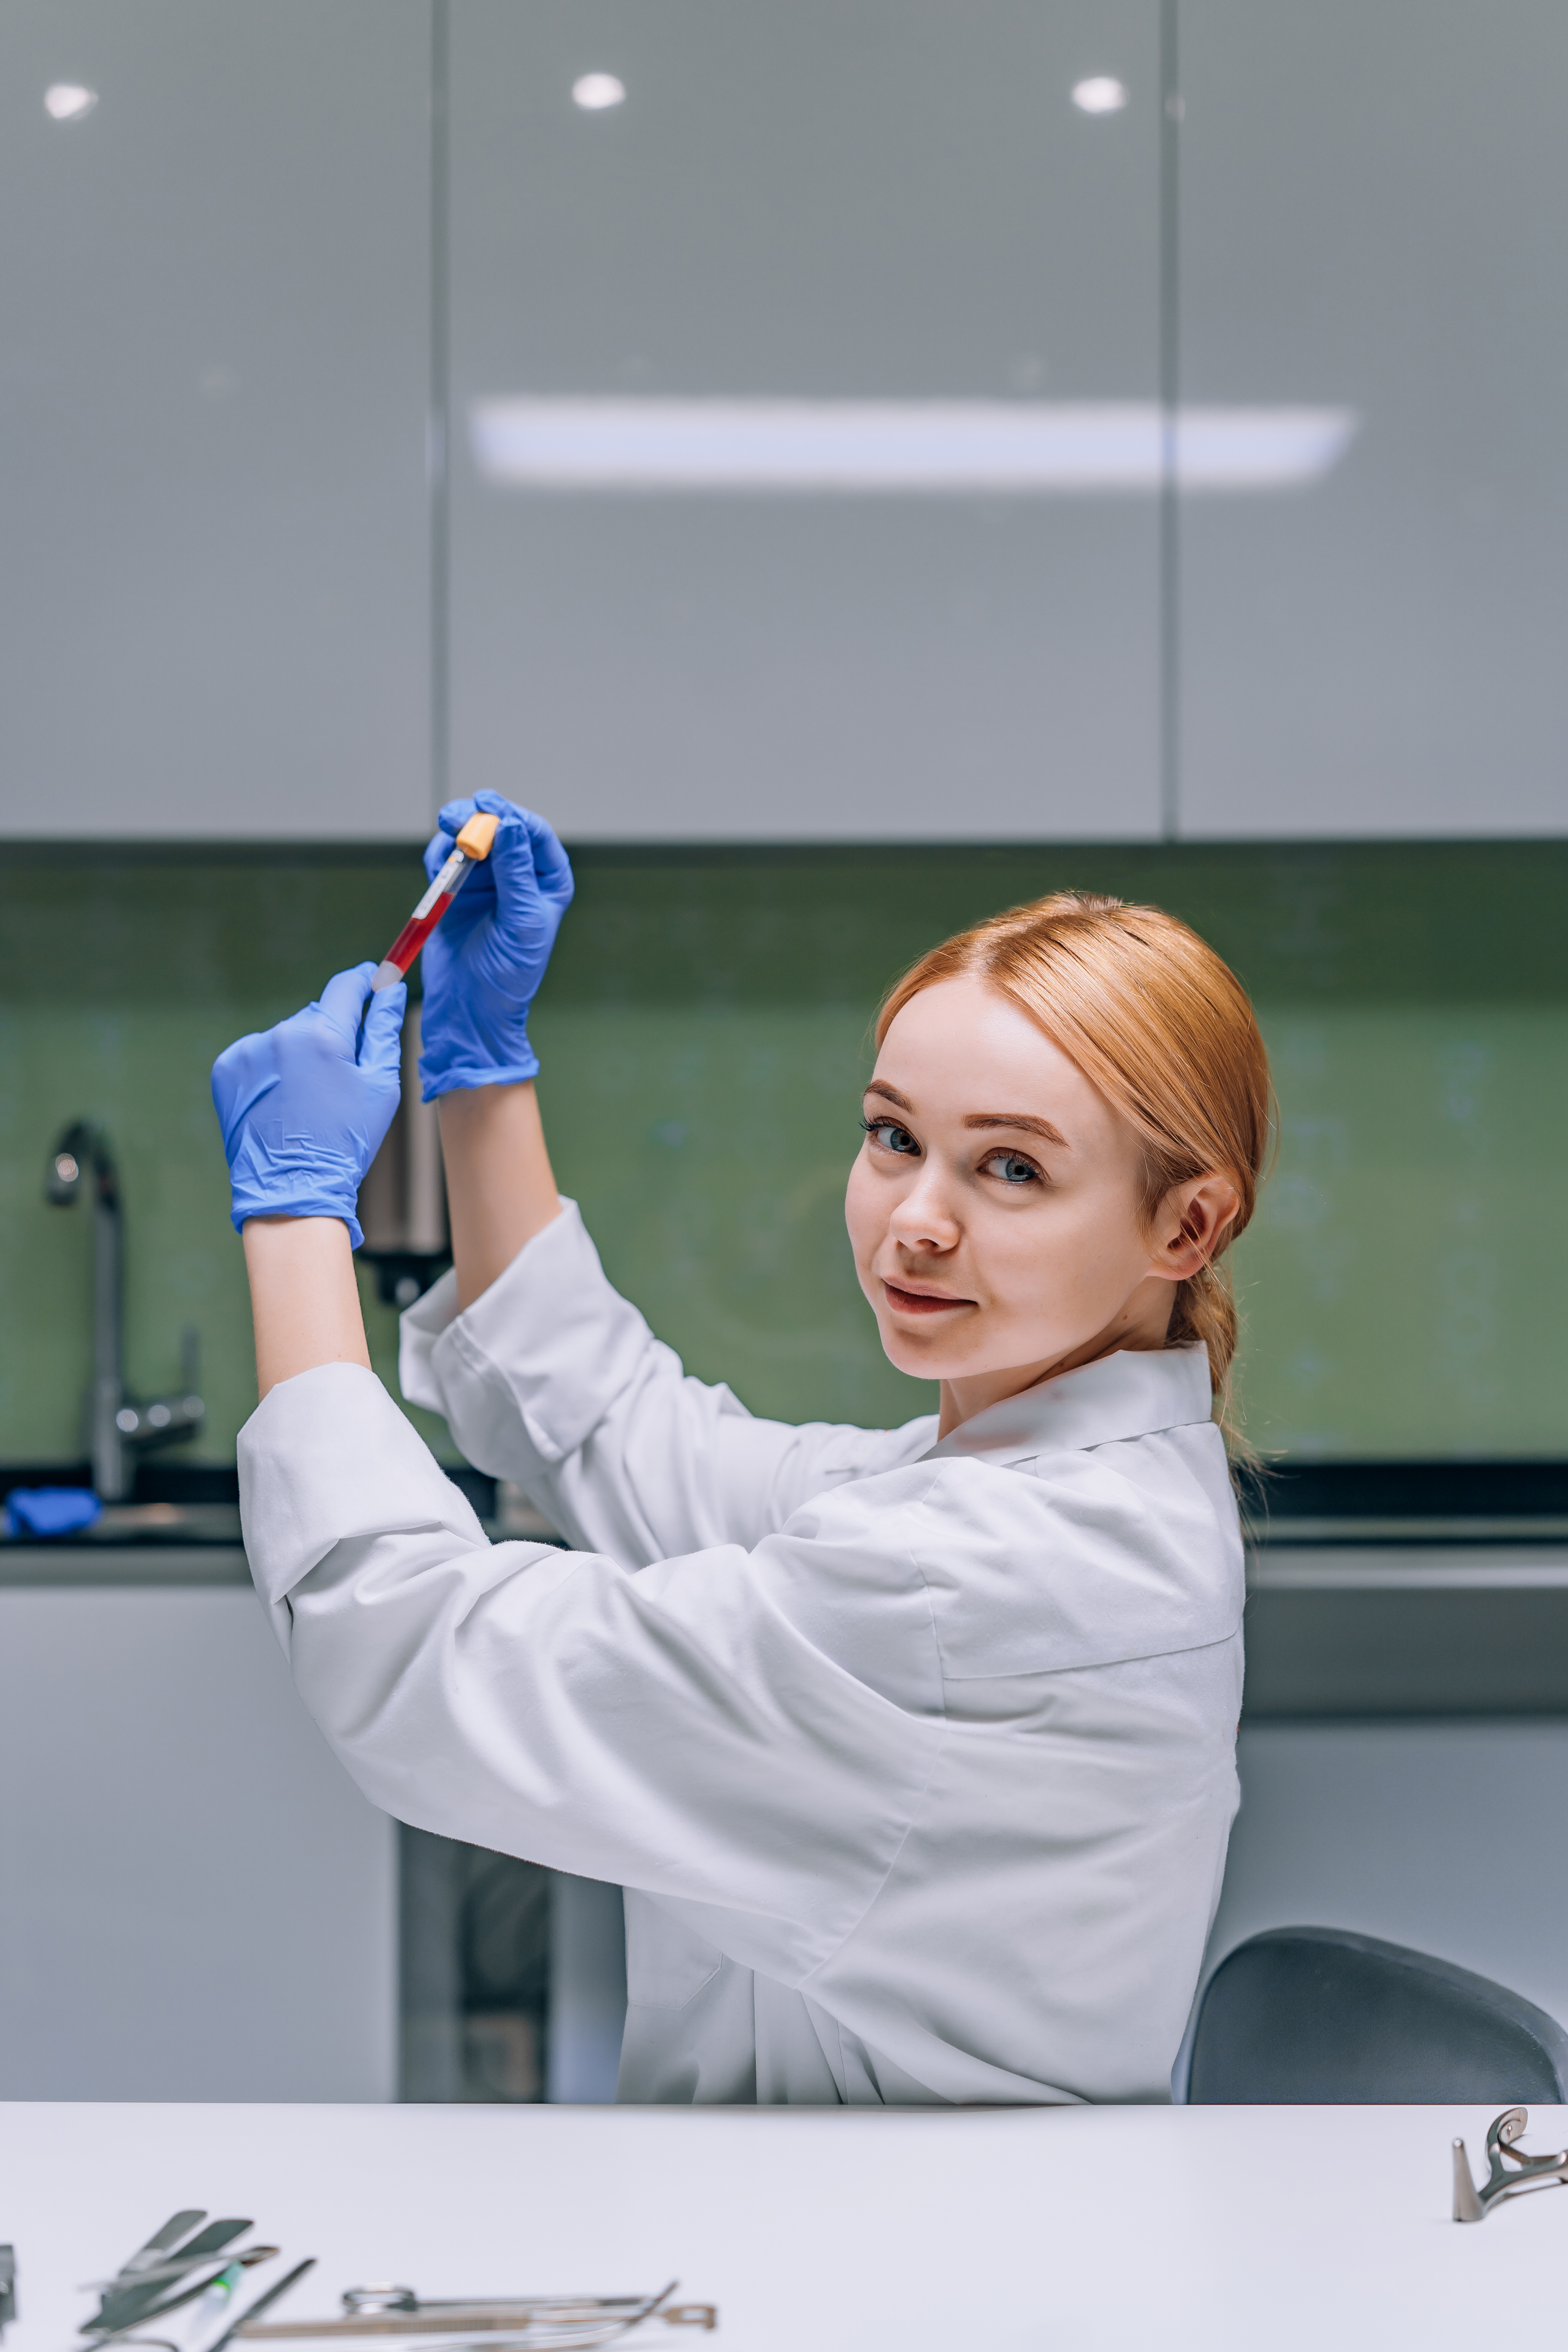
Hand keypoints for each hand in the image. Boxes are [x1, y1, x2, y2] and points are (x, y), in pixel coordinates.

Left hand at [211, 964, 404, 1248]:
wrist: (292, 1188)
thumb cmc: (345, 1140)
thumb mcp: (380, 1086)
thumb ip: (384, 1030)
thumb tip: (390, 989)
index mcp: (324, 1035)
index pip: (346, 985)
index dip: (365, 979)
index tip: (375, 979)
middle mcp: (281, 1034)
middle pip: (317, 1013)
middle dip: (333, 1031)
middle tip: (342, 1072)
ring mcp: (249, 1051)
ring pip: (287, 1034)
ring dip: (301, 1051)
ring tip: (309, 1096)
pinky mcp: (227, 1069)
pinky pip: (259, 1053)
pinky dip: (273, 1068)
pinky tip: (283, 1099)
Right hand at [416, 790, 573, 1100]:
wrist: (470, 1007)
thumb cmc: (507, 973)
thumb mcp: (520, 921)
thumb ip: (515, 872)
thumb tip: (511, 825)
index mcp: (547, 881)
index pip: (533, 834)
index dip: (510, 816)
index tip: (487, 807)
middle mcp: (519, 875)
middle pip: (499, 828)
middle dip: (477, 818)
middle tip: (452, 817)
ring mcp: (487, 881)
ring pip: (470, 839)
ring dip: (454, 833)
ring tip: (444, 839)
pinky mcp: (457, 890)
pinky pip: (445, 859)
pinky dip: (438, 857)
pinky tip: (437, 869)